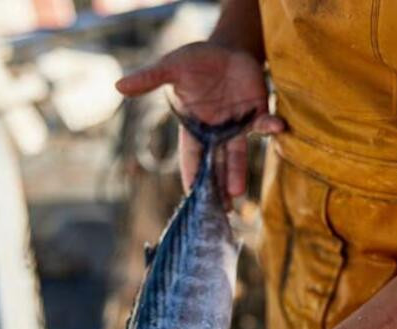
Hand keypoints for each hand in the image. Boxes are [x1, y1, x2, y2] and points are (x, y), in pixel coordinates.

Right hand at [115, 41, 283, 196]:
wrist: (227, 49)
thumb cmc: (195, 60)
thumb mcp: (171, 68)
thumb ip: (149, 79)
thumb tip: (118, 86)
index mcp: (194, 128)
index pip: (191, 157)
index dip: (191, 175)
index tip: (192, 196)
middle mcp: (216, 133)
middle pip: (215, 165)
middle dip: (217, 187)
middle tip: (218, 210)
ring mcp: (237, 126)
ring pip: (237, 155)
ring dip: (238, 173)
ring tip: (238, 194)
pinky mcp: (257, 113)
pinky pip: (264, 123)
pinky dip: (271, 126)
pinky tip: (277, 128)